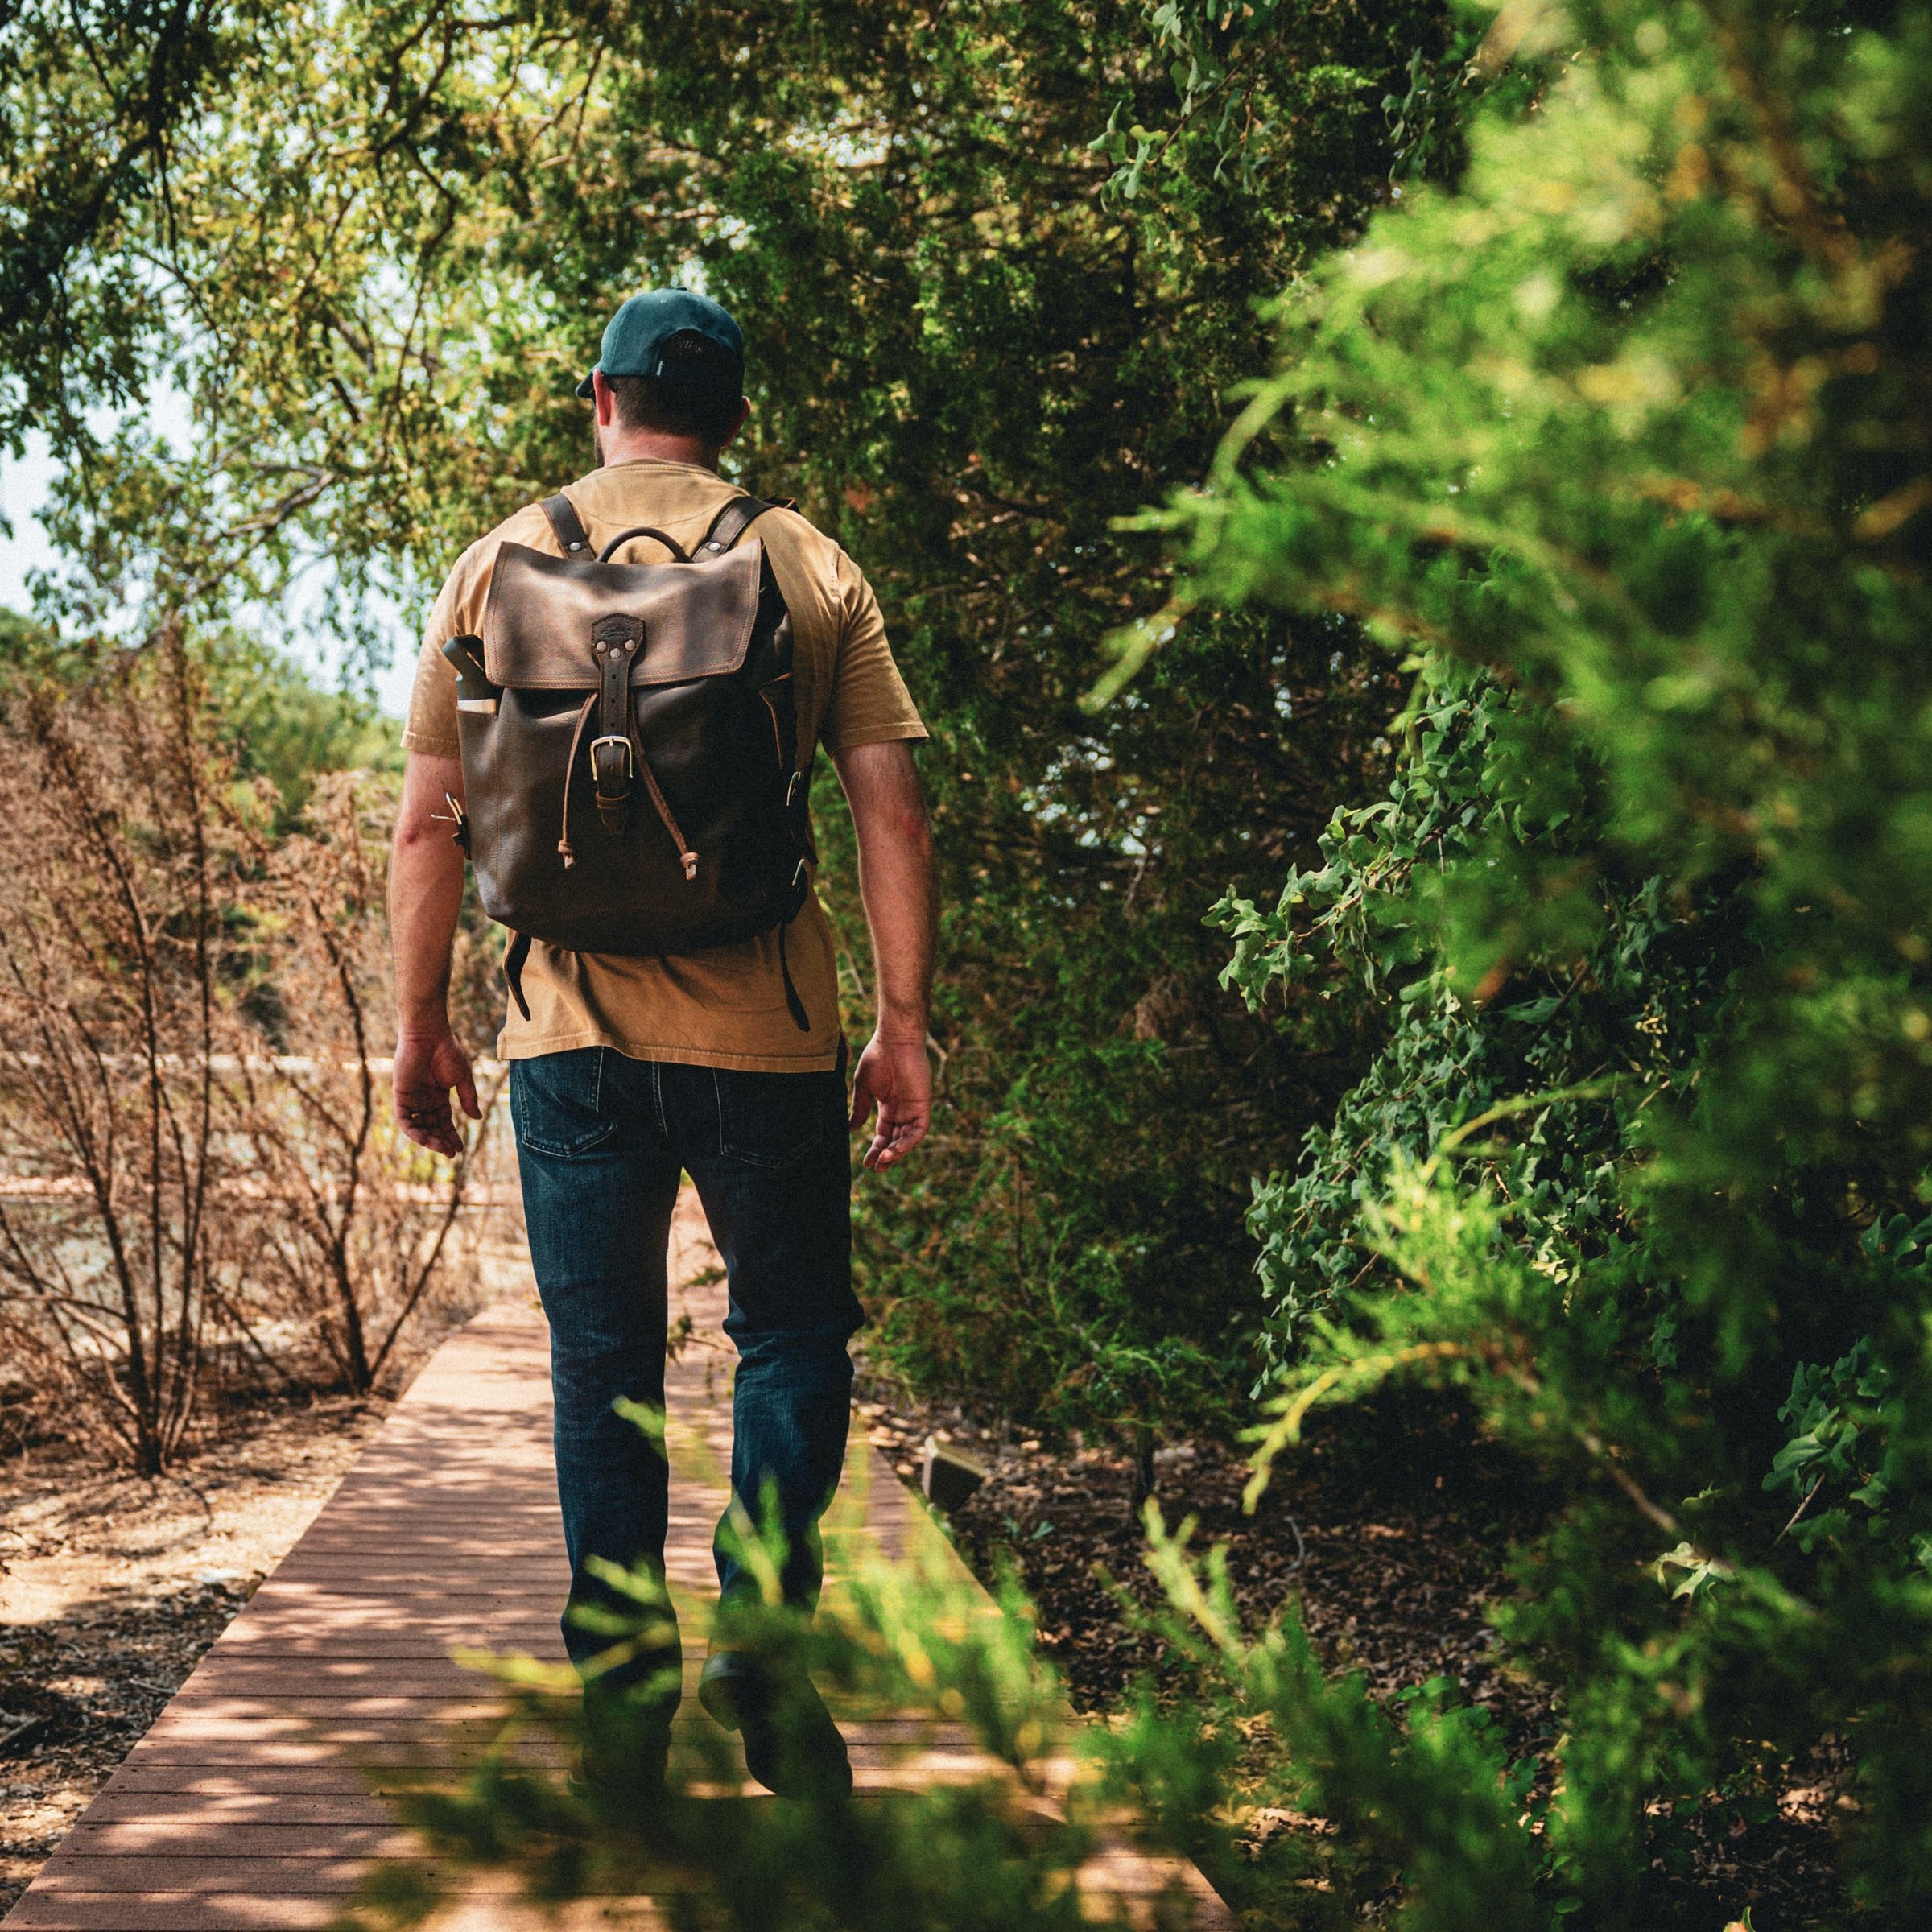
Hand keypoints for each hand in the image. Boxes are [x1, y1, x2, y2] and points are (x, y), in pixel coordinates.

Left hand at [393, 1024, 479, 1156]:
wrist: (429, 1035)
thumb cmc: (447, 1052)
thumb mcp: (462, 1078)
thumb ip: (468, 1098)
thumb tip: (477, 1118)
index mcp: (439, 1097)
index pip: (445, 1122)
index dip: (451, 1136)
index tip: (460, 1149)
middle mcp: (424, 1101)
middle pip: (432, 1128)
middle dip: (441, 1141)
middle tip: (451, 1153)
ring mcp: (412, 1099)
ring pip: (418, 1127)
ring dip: (428, 1140)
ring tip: (441, 1148)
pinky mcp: (401, 1096)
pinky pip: (404, 1119)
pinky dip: (413, 1131)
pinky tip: (425, 1139)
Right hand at [849, 1032, 931, 1171]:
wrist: (893, 1040)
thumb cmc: (877, 1057)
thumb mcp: (863, 1088)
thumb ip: (859, 1109)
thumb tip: (851, 1129)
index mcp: (888, 1107)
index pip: (884, 1135)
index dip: (876, 1149)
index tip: (866, 1163)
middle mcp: (902, 1110)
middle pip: (896, 1141)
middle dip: (886, 1156)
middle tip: (875, 1168)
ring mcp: (913, 1108)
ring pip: (907, 1139)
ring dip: (897, 1153)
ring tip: (883, 1162)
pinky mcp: (922, 1104)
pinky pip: (919, 1130)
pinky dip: (908, 1142)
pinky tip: (896, 1150)